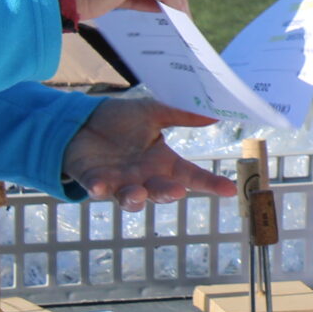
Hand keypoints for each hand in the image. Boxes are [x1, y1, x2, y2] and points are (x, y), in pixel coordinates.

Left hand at [62, 93, 235, 211]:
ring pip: (130, 199)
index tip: (229, 189)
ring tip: (137, 193)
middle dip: (168, 194)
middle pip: (160, 192)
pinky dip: (98, 190)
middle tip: (176, 191)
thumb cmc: (119, 120)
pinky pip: (97, 189)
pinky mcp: (93, 180)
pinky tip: (100, 187)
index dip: (210, 184)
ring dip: (134, 199)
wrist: (82, 120)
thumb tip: (215, 115)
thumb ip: (181, 116)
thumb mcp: (152, 113)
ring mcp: (119, 182)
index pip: (191, 175)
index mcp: (162, 162)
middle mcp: (144, 177)